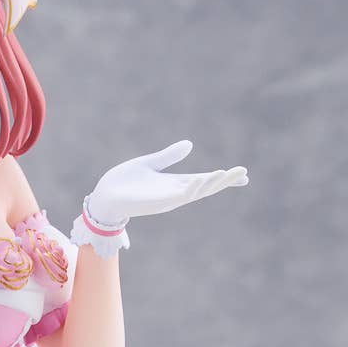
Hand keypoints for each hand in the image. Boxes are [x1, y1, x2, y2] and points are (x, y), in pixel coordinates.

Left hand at [86, 139, 247, 227]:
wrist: (104, 196)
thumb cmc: (125, 182)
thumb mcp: (150, 163)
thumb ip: (169, 155)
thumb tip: (189, 144)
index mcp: (174, 183)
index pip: (205, 179)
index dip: (224, 178)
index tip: (243, 175)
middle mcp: (174, 193)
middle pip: (205, 187)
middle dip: (224, 181)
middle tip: (243, 173)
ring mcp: (166, 199)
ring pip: (193, 192)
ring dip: (209, 184)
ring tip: (224, 174)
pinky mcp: (155, 202)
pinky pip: (176, 197)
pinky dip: (188, 190)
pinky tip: (198, 182)